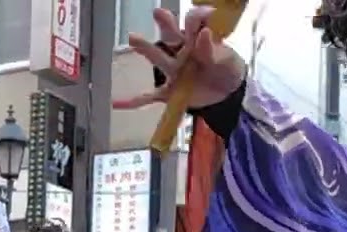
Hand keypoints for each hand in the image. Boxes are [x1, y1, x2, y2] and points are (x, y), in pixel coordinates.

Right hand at [112, 7, 245, 111]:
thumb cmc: (227, 69)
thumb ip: (213, 50)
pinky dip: (134, 101)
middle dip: (165, 24)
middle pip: (172, 36)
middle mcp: (182, 52)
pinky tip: (117, 103)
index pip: (194, 24)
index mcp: (198, 40)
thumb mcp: (226, 59)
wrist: (228, 94)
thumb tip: (203, 33)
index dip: (197, 17)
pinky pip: (151, 96)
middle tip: (158, 13)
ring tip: (133, 37)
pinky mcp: (171, 91)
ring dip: (146, 48)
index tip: (203, 15)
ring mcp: (174, 72)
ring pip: (159, 59)